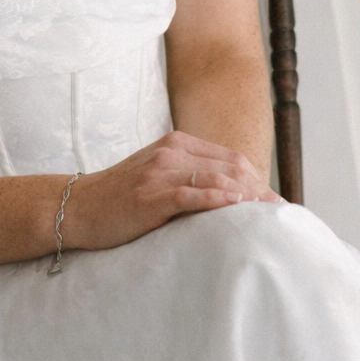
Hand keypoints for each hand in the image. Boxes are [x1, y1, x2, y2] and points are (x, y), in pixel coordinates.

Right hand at [61, 129, 281, 253]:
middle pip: (231, 166)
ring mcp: (158, 171)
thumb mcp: (157, 177)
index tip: (278, 205)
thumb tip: (233, 200)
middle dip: (261, 191)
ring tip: (270, 215)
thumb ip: (189, 178)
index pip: (232, 159)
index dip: (260, 181)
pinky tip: (235, 205)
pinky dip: (215, 198)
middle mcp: (171, 151)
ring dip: (248, 196)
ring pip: (216, 176)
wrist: (76, 208)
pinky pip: (189, 193)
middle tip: (283, 216)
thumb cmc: (120, 200)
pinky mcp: (148, 194)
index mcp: (177, 143)